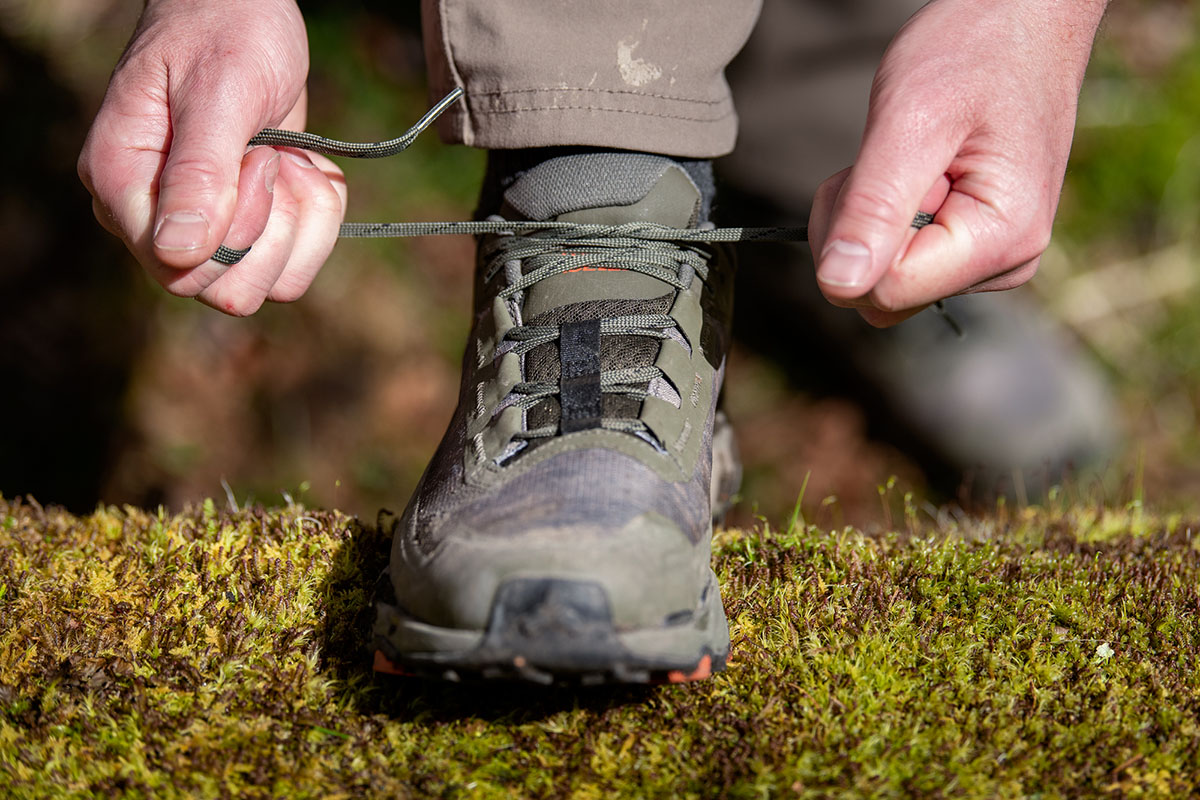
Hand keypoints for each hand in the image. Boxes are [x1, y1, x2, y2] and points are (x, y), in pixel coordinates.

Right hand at [78, 0, 346, 315]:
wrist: (249, 8)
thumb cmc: (225, 32)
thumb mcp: (219, 92)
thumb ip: (199, 171)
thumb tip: (177, 253)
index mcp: (122, 184)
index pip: (180, 270)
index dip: (235, 229)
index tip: (250, 157)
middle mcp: (155, 220)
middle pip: (227, 289)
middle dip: (271, 225)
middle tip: (267, 154)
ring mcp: (204, 228)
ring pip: (268, 283)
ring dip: (299, 220)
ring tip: (285, 157)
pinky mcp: (248, 227)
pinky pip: (296, 264)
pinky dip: (318, 218)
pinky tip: (302, 169)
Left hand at [807, 0, 1107, 326]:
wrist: (1022, 17)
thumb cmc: (976, 52)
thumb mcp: (910, 121)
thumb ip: (873, 208)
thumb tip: (838, 286)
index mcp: (1002, 241)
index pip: (886, 291)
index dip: (853, 239)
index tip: (874, 174)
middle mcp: (1004, 264)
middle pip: (881, 294)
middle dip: (858, 230)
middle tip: (888, 158)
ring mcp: (988, 260)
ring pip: (881, 279)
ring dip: (867, 219)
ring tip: (906, 156)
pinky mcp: (970, 248)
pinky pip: (896, 259)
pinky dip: (882, 215)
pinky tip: (913, 168)